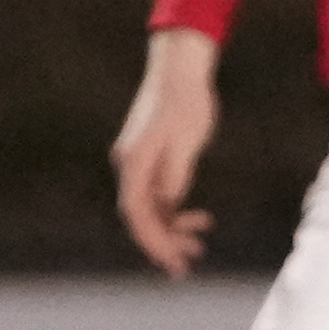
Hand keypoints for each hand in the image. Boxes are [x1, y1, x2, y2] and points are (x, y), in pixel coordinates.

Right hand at [110, 33, 221, 275]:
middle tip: (189, 263)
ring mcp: (137, 162)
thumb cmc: (186, 102)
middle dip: (163, 242)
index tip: (173, 262)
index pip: (136, 214)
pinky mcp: (149, 158)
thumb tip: (169, 207)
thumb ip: (175, 178)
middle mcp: (129, 164)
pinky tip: (196, 219)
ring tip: (199, 244)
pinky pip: (156, 195)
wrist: (179, 66)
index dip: (153, 242)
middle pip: (140, 216)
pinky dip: (173, 211)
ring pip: (149, 207)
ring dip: (171, 229)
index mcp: (134, 162)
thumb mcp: (186, 142)